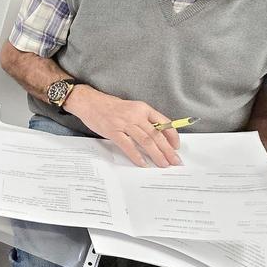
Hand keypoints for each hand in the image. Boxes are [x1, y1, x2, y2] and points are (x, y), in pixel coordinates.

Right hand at [64, 86, 181, 167]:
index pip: (164, 123)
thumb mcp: (131, 108)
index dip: (172, 136)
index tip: (176, 147)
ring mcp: (124, 123)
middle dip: (168, 150)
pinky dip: (136, 155)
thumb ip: (144, 120)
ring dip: (156, 154)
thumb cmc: (110, 106)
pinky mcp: (113, 131)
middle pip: (156, 135)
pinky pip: (128, 146)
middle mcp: (135, 115)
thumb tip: (157, 136)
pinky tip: (143, 163)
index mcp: (143, 108)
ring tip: (162, 164)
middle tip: (174, 161)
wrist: (90, 102)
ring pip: (146, 141)